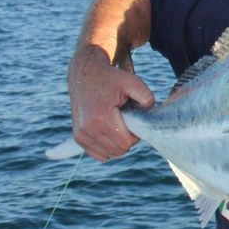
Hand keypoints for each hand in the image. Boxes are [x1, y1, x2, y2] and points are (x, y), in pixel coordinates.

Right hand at [68, 46, 153, 161]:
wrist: (86, 73)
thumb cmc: (111, 78)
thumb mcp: (132, 82)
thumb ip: (147, 97)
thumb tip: (149, 112)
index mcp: (100, 118)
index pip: (126, 143)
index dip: (135, 134)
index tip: (133, 120)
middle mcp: (87, 129)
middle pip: (119, 151)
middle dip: (127, 139)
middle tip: (126, 121)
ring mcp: (81, 135)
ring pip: (109, 154)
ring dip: (118, 144)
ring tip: (117, 125)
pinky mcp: (78, 137)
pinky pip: (98, 154)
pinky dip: (107, 148)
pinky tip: (110, 133)